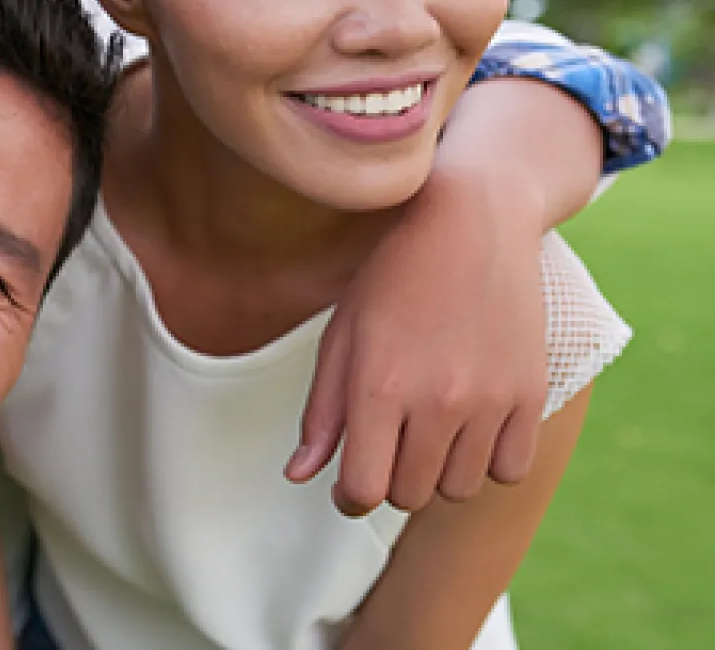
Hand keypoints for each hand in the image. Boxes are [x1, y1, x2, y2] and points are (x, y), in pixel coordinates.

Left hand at [286, 171, 549, 515]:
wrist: (470, 222)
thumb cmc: (391, 280)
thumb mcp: (341, 338)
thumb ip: (322, 414)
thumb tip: (299, 476)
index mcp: (378, 387)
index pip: (363, 489)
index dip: (350, 497)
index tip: (351, 485)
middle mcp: (436, 399)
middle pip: (410, 495)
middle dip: (393, 480)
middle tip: (390, 444)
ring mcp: (490, 397)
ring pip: (459, 488)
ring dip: (439, 472)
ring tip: (430, 429)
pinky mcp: (530, 391)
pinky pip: (509, 469)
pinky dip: (488, 461)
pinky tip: (471, 427)